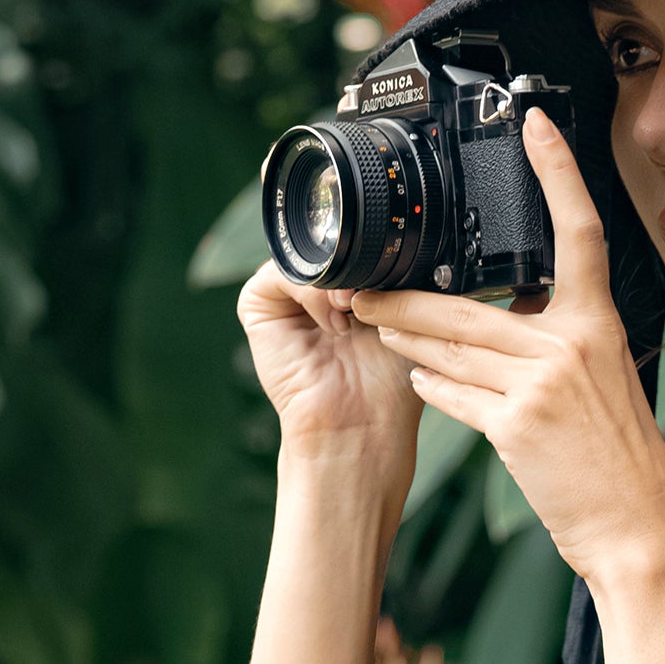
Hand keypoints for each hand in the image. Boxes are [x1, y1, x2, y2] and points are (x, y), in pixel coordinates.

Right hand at [238, 259, 424, 494]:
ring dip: (336, 278)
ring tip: (355, 312)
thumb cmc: (389, 383)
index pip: (353, 241)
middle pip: (329, 245)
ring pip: (307, 255)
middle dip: (355, 262)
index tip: (398, 270)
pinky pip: (282, 270)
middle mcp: (314, 288)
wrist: (363, 424)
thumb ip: (395, 273)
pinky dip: (310, 290)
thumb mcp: (405, 314)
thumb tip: (393, 239)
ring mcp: (285, 296)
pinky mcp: (259, 305)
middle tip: (375, 295)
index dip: (375, 248)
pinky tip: (333, 324)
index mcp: (347, 285)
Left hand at [369, 108, 664, 588]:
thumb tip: (518, 308)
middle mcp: (569, 345)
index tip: (534, 125)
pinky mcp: (515, 426)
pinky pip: (456, 397)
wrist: (635, 526)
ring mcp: (540, 385)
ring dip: (406, 339)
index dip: (557, 173)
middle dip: (406, 299)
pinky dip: (433, 388)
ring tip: (377, 325)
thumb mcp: (607, 380)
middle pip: (467, 306)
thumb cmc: (620, 458)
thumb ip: (563, 338)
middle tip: (364, 285)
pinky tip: (418, 380)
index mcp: (598, 324)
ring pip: (450, 349)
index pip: (577, 233)